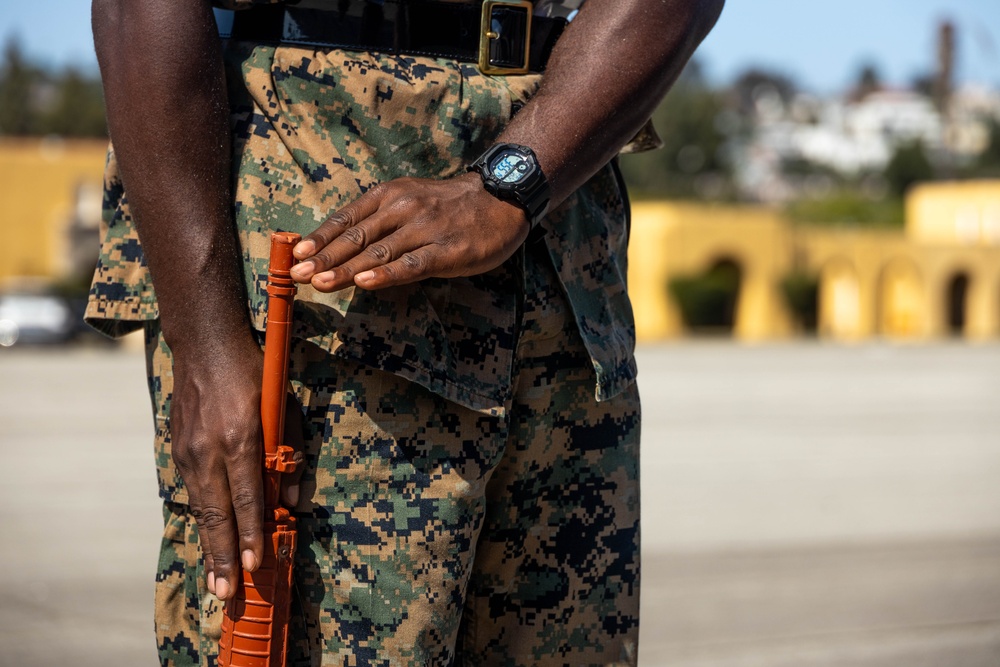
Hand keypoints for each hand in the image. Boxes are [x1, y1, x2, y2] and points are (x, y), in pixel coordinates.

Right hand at [168, 340, 304, 599]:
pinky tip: (211, 541)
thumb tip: (290, 501)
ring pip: (201, 508)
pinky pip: (194, 492)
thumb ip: (290, 454)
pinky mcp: (179, 449)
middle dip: (224, 556)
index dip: (252, 532)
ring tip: (216, 581)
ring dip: (210, 547)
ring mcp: (189, 450)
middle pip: (217, 513)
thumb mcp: (285, 408)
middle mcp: (210, 449)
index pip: (247, 496)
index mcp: (240, 437)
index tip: (256, 563)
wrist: (205, 345)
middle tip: (227, 593)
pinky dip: (203, 520)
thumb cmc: (256, 375)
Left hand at [289, 172, 529, 290]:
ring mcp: (425, 229)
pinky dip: (387, 274)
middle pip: (357, 236)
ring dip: (347, 269)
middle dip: (324, 257)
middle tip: (296, 274)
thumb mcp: (409, 200)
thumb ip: (378, 221)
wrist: (500, 200)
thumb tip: (341, 248)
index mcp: (389, 195)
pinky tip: (367, 283)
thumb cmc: (448, 206)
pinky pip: (412, 264)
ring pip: (379, 252)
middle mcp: (403, 208)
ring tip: (321, 283)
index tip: (295, 255)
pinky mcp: (446, 250)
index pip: (346, 218)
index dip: (320, 238)